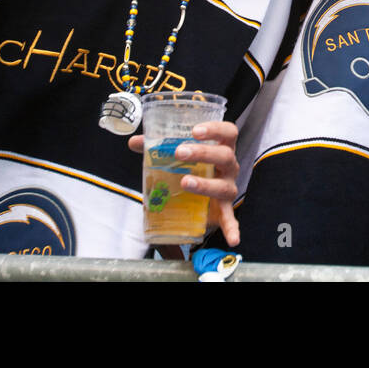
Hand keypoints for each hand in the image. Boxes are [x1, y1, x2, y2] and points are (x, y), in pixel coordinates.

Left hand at [130, 120, 240, 245]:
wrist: (203, 197)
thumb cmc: (194, 169)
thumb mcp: (179, 156)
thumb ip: (159, 147)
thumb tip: (136, 142)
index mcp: (221, 149)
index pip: (228, 132)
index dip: (215, 129)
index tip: (194, 130)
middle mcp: (229, 167)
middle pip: (225, 156)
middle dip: (203, 153)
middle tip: (180, 152)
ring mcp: (228, 188)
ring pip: (223, 186)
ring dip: (206, 184)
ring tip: (185, 182)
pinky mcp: (224, 210)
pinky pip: (230, 219)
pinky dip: (232, 228)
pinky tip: (233, 239)